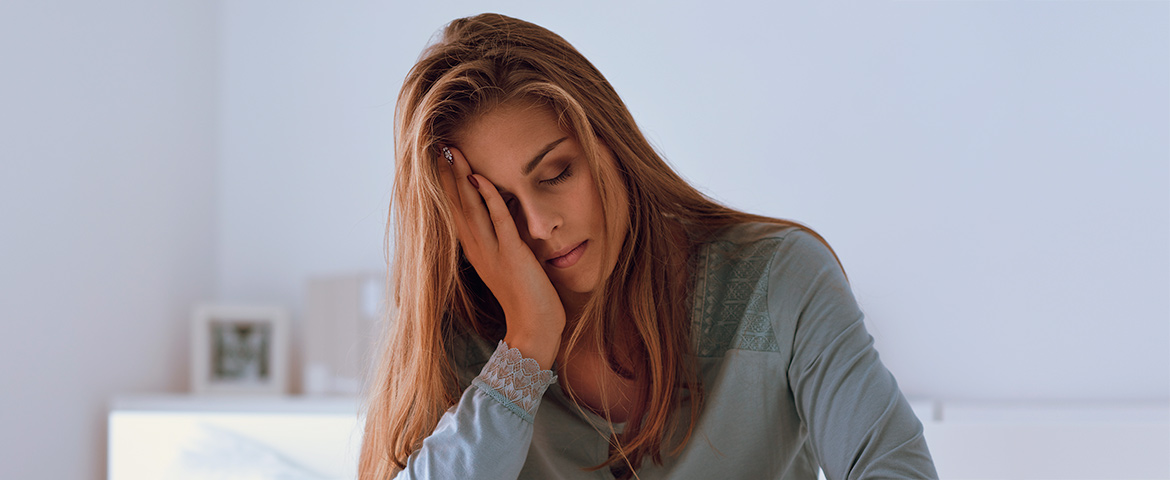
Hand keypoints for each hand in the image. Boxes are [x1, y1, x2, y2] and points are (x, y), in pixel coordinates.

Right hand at [438, 146, 565, 368]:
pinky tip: (482, 179)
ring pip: (471, 209)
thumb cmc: (528, 300)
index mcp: (476, 253)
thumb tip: (504, 218)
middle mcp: (478, 251)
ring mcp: (493, 253)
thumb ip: (503, 243)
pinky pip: (498, 221)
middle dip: (448, 176)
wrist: (535, 329)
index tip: (441, 162)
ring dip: (462, 180)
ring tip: (453, 154)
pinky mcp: (512, 255)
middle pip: (457, 207)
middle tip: (440, 148)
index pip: (456, 213)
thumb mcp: (509, 266)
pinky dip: (489, 198)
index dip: (447, 187)